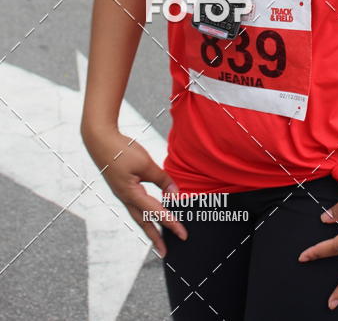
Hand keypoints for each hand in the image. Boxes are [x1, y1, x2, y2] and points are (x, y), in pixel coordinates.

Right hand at [82, 126, 187, 257]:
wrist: (99, 140)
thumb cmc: (121, 151)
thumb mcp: (145, 163)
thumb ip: (161, 179)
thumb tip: (174, 194)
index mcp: (131, 194)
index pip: (156, 213)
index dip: (171, 224)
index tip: (183, 234)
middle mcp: (125, 197)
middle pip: (143, 222)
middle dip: (155, 237)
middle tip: (165, 252)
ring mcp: (122, 193)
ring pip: (138, 214)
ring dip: (149, 226)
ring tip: (158, 237)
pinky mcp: (121, 187)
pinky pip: (135, 204)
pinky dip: (144, 212)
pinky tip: (150, 210)